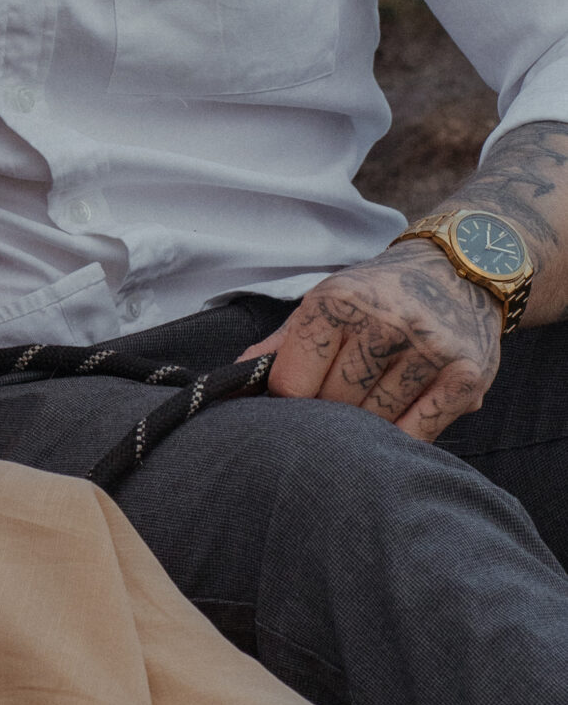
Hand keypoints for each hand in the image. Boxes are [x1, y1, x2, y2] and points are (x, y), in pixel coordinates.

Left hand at [239, 241, 500, 441]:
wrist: (458, 268)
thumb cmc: (380, 292)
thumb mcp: (326, 300)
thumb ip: (283, 343)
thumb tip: (237, 374)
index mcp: (338, 302)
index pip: (292, 382)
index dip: (289, 400)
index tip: (297, 399)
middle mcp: (384, 324)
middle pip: (334, 406)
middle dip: (329, 413)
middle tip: (336, 405)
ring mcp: (428, 351)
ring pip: (376, 423)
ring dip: (368, 425)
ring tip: (371, 403)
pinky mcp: (467, 378)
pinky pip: (420, 432)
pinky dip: (404, 436)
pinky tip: (399, 419)